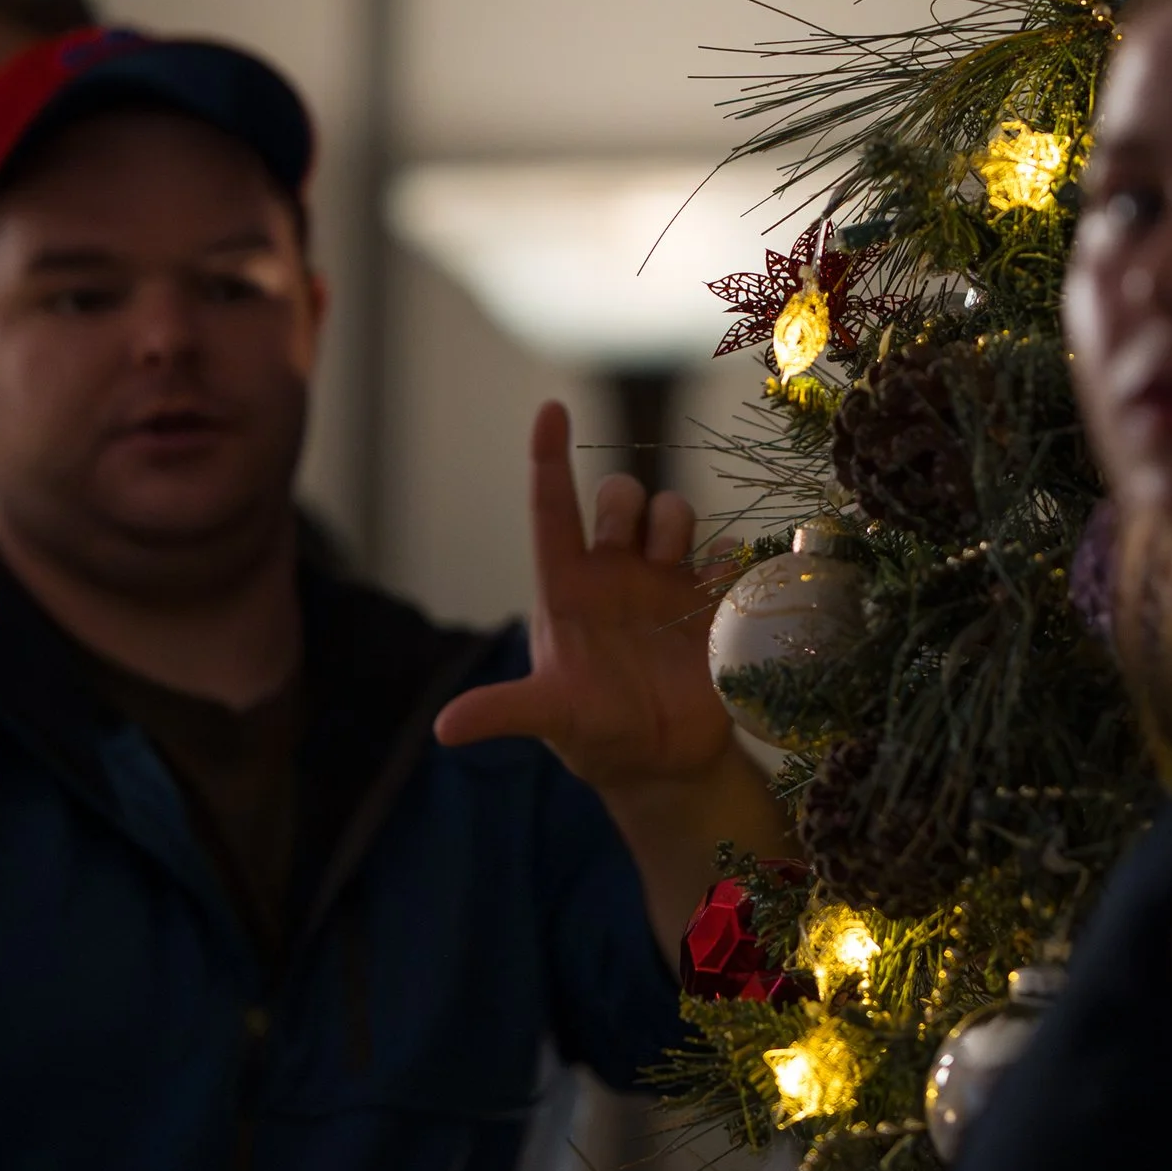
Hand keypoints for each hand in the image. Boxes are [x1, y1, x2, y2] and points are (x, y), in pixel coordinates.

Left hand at [434, 401, 731, 790]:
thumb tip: (445, 730)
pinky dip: (726, 557)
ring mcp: (666, 583)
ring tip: (676, 566)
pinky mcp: (710, 601)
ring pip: (672, 511)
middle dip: (626, 502)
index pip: (552, 506)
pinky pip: (725, 552)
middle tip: (636, 545)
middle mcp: (615, 573)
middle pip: (619, 497)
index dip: (549, 456)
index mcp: (569, 586)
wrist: (664, 763)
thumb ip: (505, 711)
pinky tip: (718, 585)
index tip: (551, 408)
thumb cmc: (596, 732)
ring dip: (675, 523)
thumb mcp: (551, 717)